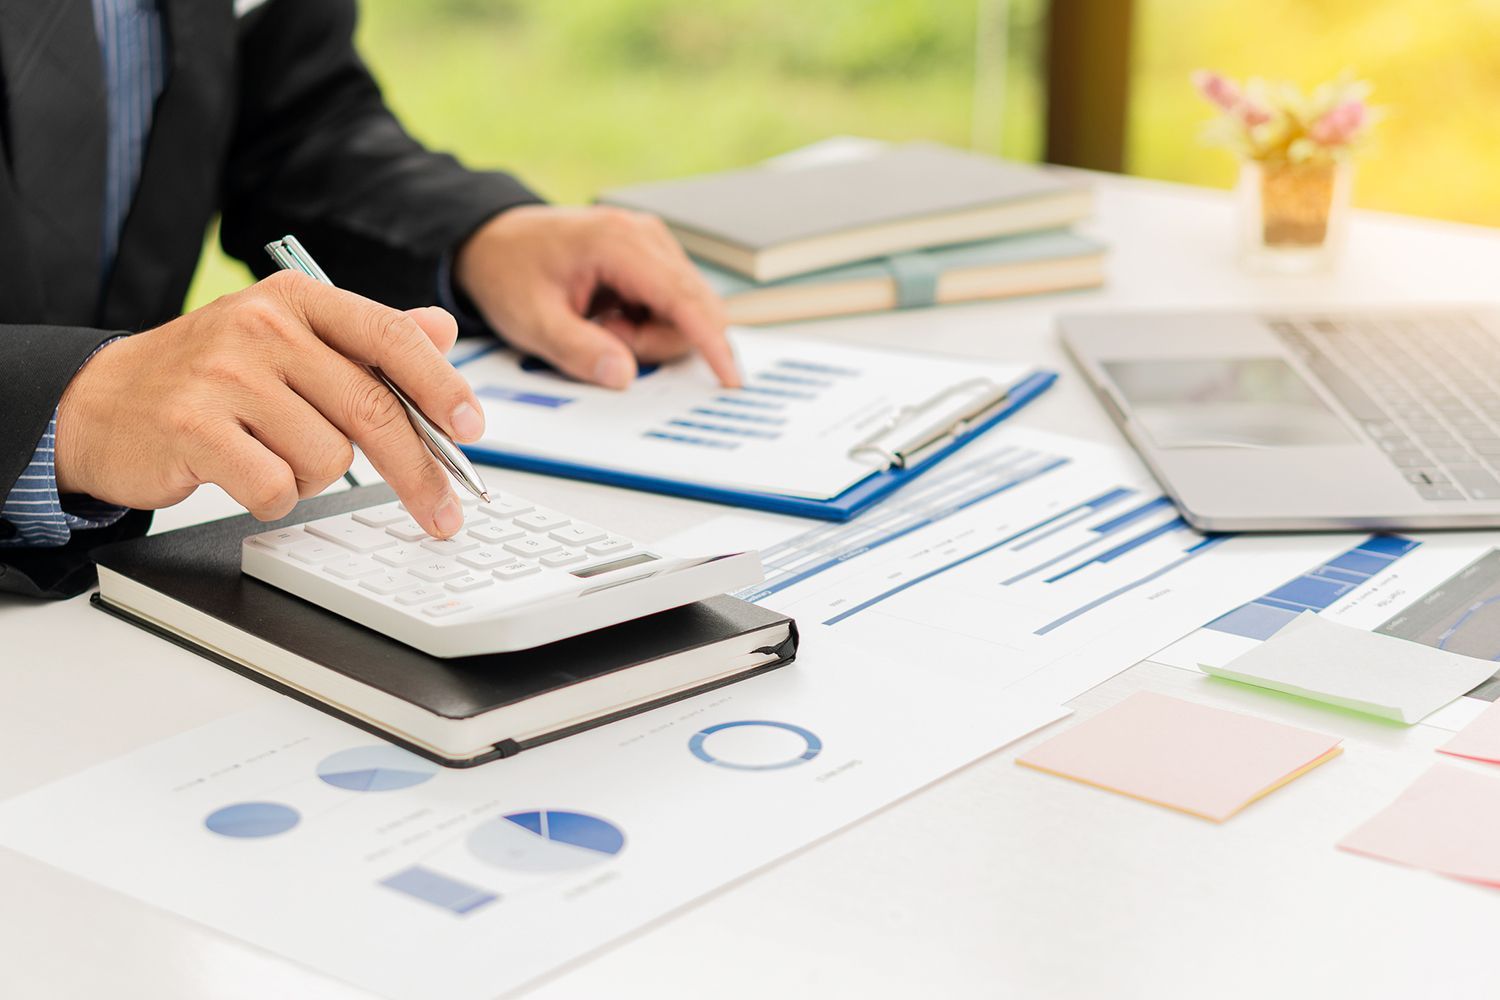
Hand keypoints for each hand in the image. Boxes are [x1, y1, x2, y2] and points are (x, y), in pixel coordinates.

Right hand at [55, 272, 485, 536]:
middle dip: (418, 472)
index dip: (441, 386)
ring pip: (328, 459)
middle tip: (442, 513)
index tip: (473, 428)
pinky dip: (273, 497)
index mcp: (297, 300)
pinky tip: (244, 474)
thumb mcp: (289, 342)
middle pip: (373, 411)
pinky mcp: (193, 428)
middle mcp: (263, 327)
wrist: (99, 403)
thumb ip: (366, 340)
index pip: (391, 337)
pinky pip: (276, 487)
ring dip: (313, 476)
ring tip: (272, 454)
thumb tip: (442, 330)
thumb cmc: (210, 377)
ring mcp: (224, 376)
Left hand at [453, 204, 739, 388]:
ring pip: (687, 309)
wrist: (491, 240)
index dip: (711, 342)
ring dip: (649, 334)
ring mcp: (652, 244)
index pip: (683, 298)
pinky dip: (647, 323)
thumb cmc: (509, 271)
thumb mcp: (531, 320)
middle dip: (655, 341)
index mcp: (619, 242)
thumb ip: (577, 349)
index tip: (730, 377)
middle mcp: (646, 236)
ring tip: (600, 325)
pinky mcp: (652, 258)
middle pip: (694, 308)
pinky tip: (610, 317)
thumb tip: (624, 374)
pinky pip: (672, 304)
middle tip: (603, 339)